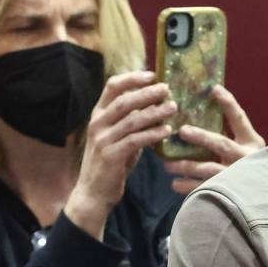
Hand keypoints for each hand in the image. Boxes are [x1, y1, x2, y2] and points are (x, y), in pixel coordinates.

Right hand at [66, 72, 174, 236]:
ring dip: (154, 112)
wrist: (94, 192)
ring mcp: (103, 139)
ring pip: (131, 120)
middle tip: (167, 89)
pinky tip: (167, 130)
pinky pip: (135, 140)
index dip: (132, 78)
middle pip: (124, 101)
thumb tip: (155, 109)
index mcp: (98, 115)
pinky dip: (152, 134)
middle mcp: (97, 123)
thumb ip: (133, 124)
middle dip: (147, 93)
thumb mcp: (120, 138)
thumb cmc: (111, 164)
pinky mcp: (111, 155)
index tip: (152, 74)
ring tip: (173, 107)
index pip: (112, 86)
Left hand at [163, 85, 264, 194]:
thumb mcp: (245, 148)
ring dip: (185, 165)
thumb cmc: (246, 166)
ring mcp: (237, 177)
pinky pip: (204, 189)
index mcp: (252, 143)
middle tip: (182, 130)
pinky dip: (187, 186)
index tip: (214, 89)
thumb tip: (201, 110)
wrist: (264, 199)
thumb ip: (229, 134)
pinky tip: (175, 183)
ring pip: (209, 169)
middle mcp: (246, 159)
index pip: (239, 119)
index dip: (228, 104)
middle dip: (201, 136)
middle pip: (222, 144)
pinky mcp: (228, 193)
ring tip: (167, 163)